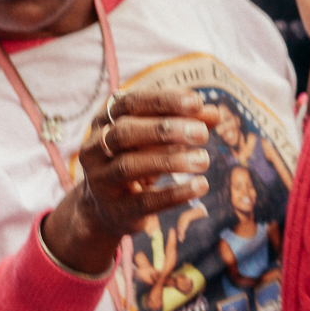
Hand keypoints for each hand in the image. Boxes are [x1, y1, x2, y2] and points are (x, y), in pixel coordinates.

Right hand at [40, 91, 218, 276]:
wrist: (108, 208)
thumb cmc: (140, 157)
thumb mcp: (160, 136)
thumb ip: (186, 121)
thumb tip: (214, 113)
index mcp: (105, 120)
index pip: (131, 103)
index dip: (163, 100)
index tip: (196, 102)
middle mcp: (95, 147)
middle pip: (125, 132)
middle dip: (165, 130)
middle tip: (202, 133)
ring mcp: (100, 180)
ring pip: (129, 166)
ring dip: (170, 161)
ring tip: (204, 160)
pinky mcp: (115, 209)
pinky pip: (143, 201)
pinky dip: (174, 194)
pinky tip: (200, 186)